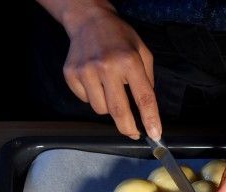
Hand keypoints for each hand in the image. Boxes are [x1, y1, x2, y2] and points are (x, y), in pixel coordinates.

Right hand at [62, 7, 160, 138]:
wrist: (89, 21)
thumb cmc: (120, 38)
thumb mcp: (143, 53)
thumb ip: (147, 80)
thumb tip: (146, 110)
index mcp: (129, 61)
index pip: (143, 97)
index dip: (150, 119)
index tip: (155, 135)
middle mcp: (107, 67)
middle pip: (118, 111)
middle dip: (128, 128)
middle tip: (133, 134)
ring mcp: (86, 71)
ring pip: (100, 109)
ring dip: (108, 107)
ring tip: (109, 88)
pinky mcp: (71, 75)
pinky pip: (86, 101)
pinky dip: (93, 97)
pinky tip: (95, 81)